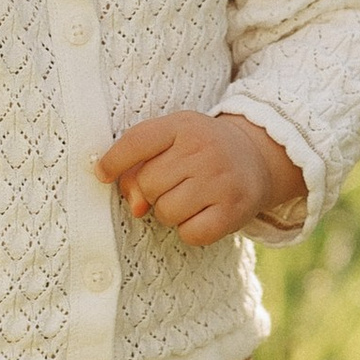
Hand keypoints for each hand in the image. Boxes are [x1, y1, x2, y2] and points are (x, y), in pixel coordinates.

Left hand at [99, 110, 303, 248]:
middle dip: (152, 191)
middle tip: (173, 184)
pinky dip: (190, 230)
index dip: (113, 161)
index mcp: (184, 125)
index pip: (136, 142)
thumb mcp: (173, 140)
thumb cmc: (202, 151)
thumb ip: (140, 164)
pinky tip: (202, 214)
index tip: (102, 173)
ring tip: (189, 198)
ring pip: (166, 212)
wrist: (257, 158)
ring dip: (170, 212)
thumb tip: (136, 207)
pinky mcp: (233, 211)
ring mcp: (221, 181)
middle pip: (148, 184)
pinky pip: (190, 233)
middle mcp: (205, 150)